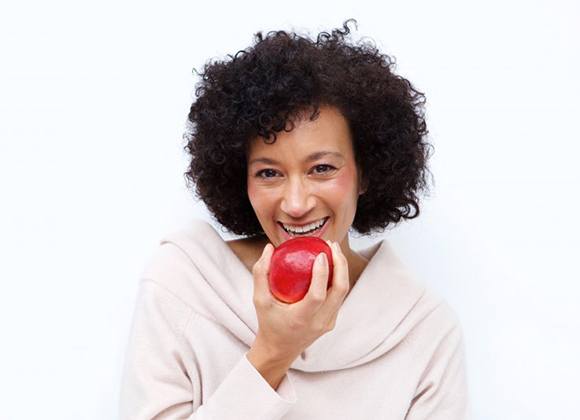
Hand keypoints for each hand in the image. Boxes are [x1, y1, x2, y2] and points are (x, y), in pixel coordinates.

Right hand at [250, 239, 349, 363]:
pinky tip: (332, 264)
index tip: (321, 254)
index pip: (317, 295)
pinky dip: (338, 278)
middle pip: (340, 290)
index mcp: (301, 319)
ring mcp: (328, 323)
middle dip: (340, 264)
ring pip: (343, 292)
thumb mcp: (259, 300)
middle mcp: (319, 322)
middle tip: (332, 245)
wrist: (279, 349)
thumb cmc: (268, 322)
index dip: (322, 274)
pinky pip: (339, 297)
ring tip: (334, 250)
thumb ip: (261, 273)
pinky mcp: (332, 321)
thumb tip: (269, 248)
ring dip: (342, 269)